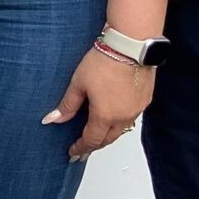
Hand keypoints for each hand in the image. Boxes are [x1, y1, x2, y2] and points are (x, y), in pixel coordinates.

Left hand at [44, 44, 156, 161]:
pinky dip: (120, 122)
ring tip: (97, 135)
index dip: (80, 148)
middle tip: (83, 149)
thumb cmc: (106, 60)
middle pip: (107, 139)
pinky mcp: (145, 100)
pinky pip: (131, 118)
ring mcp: (136, 109)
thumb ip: (68, 104)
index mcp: (105, 116)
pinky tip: (114, 117)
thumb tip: (53, 119)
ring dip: (108, 135)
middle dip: (94, 145)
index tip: (73, 152)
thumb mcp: (79, 83)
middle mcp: (123, 117)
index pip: (91, 140)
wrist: (131, 46)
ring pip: (121, 130)